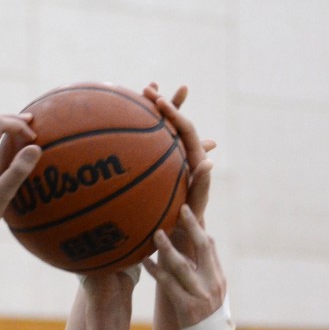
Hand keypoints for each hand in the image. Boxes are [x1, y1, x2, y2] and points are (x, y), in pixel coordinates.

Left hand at [142, 206, 225, 327]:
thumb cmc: (210, 321)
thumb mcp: (214, 296)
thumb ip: (206, 276)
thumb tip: (196, 256)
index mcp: (219, 278)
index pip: (210, 246)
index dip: (197, 228)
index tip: (185, 211)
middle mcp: (212, 283)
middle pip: (203, 247)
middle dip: (191, 226)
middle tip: (180, 208)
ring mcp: (200, 295)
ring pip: (183, 265)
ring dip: (168, 248)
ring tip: (156, 233)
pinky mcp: (187, 308)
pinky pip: (168, 285)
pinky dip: (156, 272)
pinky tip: (145, 262)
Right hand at [143, 83, 214, 228]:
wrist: (173, 241)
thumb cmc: (185, 228)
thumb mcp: (194, 207)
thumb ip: (201, 187)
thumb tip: (210, 162)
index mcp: (193, 162)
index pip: (187, 130)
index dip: (175, 114)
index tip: (159, 103)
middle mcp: (180, 158)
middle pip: (175, 124)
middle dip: (164, 104)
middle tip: (151, 88)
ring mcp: (165, 163)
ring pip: (160, 132)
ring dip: (151, 111)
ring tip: (142, 92)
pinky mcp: (151, 170)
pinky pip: (144, 147)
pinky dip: (135, 132)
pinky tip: (119, 121)